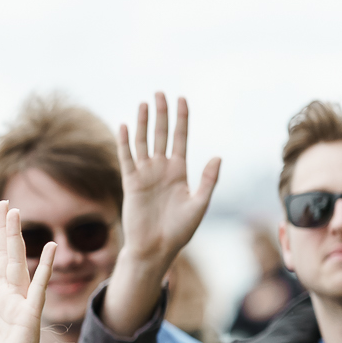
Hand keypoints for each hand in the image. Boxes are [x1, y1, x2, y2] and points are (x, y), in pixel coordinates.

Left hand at [0, 203, 52, 342]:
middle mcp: (7, 299)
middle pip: (4, 256)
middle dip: (2, 230)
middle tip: (2, 202)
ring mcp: (20, 306)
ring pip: (18, 263)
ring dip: (16, 238)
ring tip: (14, 212)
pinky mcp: (30, 317)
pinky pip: (38, 289)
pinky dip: (44, 268)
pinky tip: (48, 248)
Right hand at [101, 93, 220, 335]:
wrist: (155, 249)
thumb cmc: (179, 231)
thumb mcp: (199, 205)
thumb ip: (208, 181)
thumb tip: (217, 156)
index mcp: (179, 172)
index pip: (180, 138)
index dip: (182, 119)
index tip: (182, 99)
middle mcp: (161, 169)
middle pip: (161, 134)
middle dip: (162, 114)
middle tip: (160, 92)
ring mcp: (145, 175)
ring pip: (143, 142)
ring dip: (143, 123)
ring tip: (144, 103)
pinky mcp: (130, 184)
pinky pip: (127, 159)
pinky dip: (125, 143)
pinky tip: (124, 127)